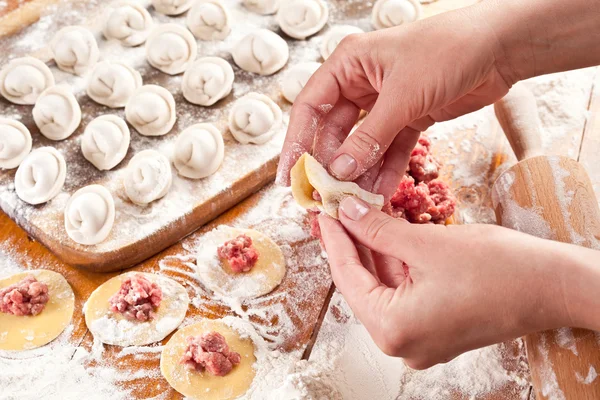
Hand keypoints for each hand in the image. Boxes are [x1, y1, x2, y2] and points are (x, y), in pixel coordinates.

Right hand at [277, 3, 511, 198]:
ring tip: (353, 201)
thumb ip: (369, 138)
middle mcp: (362, 83)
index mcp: (348, 65)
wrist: (500, 48)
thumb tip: (339, 171)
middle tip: (326, 196)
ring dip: (359, 173)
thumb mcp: (402, 97)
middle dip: (331, 165)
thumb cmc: (447, 52)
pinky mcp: (410, 117)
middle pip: (334, 131)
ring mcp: (386, 102)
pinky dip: (386, 170)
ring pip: (363, 145)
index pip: (310, 108)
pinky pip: (391, 149)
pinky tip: (380, 193)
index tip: (289, 177)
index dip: (296, 144)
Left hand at [318, 196, 599, 368]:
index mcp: (395, 330)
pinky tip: (386, 234)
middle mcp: (403, 343)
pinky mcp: (436, 327)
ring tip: (359, 215)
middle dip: (353, 243)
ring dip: (374, 251)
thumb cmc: (500, 270)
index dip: (334, 240)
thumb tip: (347, 213)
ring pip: (383, 287)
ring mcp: (420, 339)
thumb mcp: (426, 244)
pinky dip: (395, 264)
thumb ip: (378, 230)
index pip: (348, 278)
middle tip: (339, 210)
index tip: (323, 212)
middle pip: (364, 284)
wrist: (555, 286)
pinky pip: (403, 293)